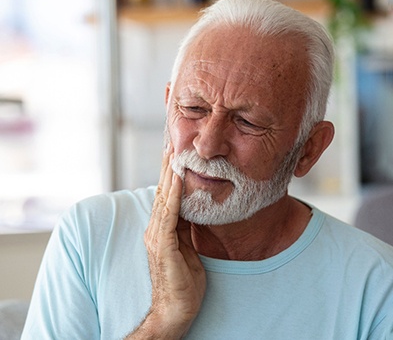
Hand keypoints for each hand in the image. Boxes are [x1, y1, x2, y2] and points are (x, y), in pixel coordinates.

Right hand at [132, 147, 205, 338]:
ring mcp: (157, 236)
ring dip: (170, 174)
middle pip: (163, 191)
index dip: (171, 174)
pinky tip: (178, 178)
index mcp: (162, 229)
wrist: (175, 310)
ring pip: (164, 198)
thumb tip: (189, 208)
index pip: (167, 195)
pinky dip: (174, 194)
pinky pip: (169, 215)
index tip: (175, 154)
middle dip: (168, 166)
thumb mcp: (186, 247)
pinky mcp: (163, 245)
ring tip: (174, 152)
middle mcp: (155, 228)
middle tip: (172, 143)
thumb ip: (184, 228)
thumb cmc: (183, 281)